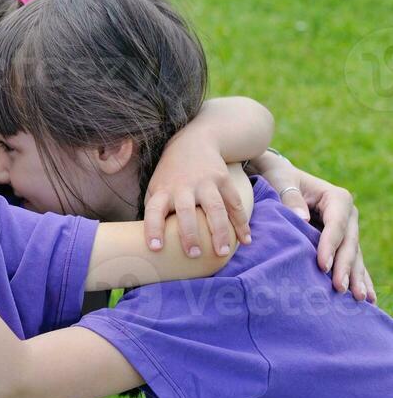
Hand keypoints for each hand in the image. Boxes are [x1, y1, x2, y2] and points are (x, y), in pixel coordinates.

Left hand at [145, 128, 250, 259]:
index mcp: (163, 190)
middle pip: (186, 210)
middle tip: (193, 254)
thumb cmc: (170, 176)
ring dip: (220, 232)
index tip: (156, 248)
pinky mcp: (224, 180)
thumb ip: (154, 211)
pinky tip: (245, 240)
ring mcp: (206, 182)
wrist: (193, 143)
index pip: (154, 210)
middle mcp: (183, 186)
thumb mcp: (156, 188)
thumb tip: (152, 242)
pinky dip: (242, 223)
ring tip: (222, 253)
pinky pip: (235, 204)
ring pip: (215, 208)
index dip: (153, 228)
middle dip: (190, 233)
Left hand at [251, 154, 371, 302]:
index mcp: (337, 199)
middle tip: (340, 288)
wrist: (278, 178)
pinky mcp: (340, 242)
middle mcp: (347, 215)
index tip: (322, 266)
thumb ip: (289, 197)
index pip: (336, 226)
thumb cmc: (277, 178)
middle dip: (345, 267)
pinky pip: (351, 262)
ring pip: (354, 256)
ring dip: (356, 278)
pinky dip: (357, 278)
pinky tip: (366, 298)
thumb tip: (302, 218)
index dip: (330, 246)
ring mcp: (346, 230)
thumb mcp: (280, 181)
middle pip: (348, 244)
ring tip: (359, 299)